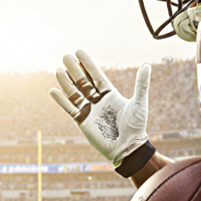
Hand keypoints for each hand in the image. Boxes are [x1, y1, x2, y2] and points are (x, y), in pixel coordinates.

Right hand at [49, 50, 149, 165]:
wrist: (128, 148)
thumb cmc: (136, 126)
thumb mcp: (139, 103)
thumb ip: (141, 84)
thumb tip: (146, 65)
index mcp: (110, 94)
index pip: (96, 75)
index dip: (88, 64)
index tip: (79, 52)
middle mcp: (98, 101)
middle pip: (83, 82)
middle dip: (74, 70)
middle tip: (66, 56)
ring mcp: (89, 111)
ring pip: (74, 93)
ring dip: (66, 82)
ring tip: (58, 70)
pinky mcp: (83, 121)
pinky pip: (70, 109)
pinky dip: (61, 100)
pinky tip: (53, 90)